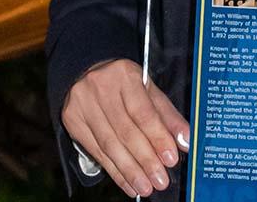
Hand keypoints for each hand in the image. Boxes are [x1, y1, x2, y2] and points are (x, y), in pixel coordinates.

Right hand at [62, 58, 189, 197]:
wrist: (88, 69)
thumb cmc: (125, 82)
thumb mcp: (148, 88)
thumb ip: (167, 114)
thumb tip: (185, 140)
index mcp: (126, 75)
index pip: (143, 112)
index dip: (158, 137)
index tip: (171, 158)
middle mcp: (102, 88)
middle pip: (126, 131)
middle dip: (145, 160)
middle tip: (160, 180)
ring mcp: (84, 105)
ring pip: (109, 145)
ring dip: (130, 170)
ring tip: (145, 187)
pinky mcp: (72, 122)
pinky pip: (96, 152)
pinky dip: (114, 170)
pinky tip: (127, 183)